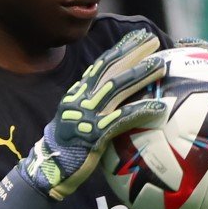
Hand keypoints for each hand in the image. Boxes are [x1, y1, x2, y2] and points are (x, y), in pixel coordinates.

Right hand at [0, 29, 166, 208]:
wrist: (47, 171)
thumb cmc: (66, 149)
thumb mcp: (77, 122)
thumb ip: (94, 109)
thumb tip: (117, 102)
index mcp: (77, 94)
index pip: (100, 66)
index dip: (119, 49)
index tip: (137, 37)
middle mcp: (80, 99)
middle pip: (109, 70)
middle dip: (131, 53)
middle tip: (152, 41)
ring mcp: (86, 115)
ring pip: (116, 89)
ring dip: (139, 75)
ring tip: (160, 65)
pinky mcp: (93, 134)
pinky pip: (121, 120)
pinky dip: (140, 111)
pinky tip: (158, 107)